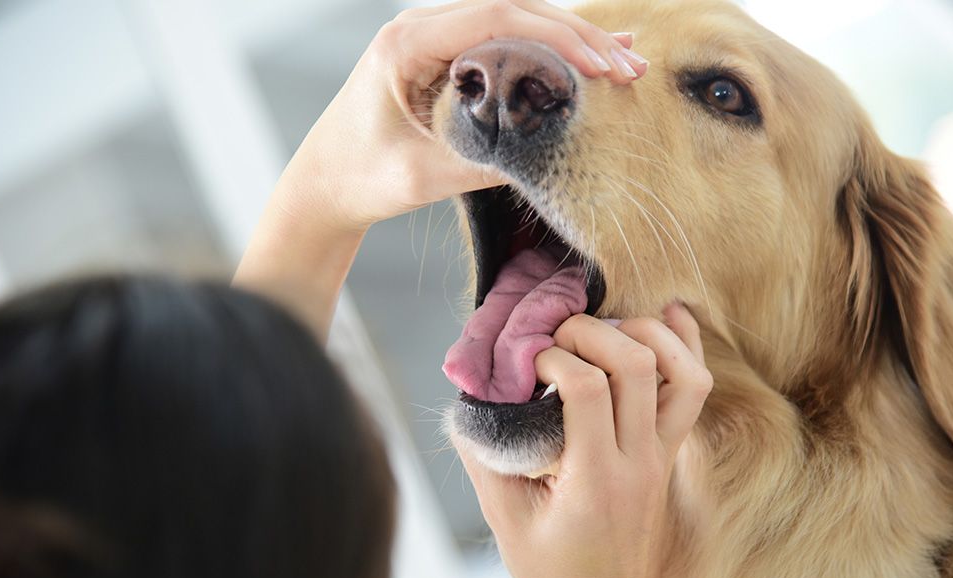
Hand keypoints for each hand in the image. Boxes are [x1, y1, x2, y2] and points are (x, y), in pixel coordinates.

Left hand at [276, 0, 648, 229]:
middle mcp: (418, 29)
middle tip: (629, 65)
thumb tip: (550, 153)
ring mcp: (430, 39)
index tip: (603, 65)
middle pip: (512, 10)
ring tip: (623, 59)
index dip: (558, 37)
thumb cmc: (359, 178)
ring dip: (567, 40)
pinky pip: (500, 42)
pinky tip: (585, 58)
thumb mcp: (423, 175)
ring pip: (512, 21)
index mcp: (405, 44)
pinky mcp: (441, 58)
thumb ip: (484, 161)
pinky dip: (544, 50)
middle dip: (576, 37)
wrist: (323, 186)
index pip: (496, 17)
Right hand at [457, 304, 711, 577]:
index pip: (588, 388)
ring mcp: (662, 456)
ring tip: (602, 328)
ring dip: (643, 332)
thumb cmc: (554, 576)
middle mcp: (638, 461)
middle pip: (637, 364)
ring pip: (681, 371)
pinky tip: (665, 314)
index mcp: (594, 480)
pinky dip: (685, 344)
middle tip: (556, 338)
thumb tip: (471, 398)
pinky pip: (693, 388)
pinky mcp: (669, 453)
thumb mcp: (505, 521)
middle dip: (591, 330)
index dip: (552, 358)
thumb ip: (485, 455)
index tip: (526, 364)